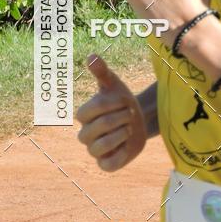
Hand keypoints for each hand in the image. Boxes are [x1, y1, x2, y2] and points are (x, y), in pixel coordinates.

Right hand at [76, 54, 146, 171]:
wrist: (137, 120)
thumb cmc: (122, 101)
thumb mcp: (114, 85)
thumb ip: (102, 72)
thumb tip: (91, 56)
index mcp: (84, 115)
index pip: (93, 109)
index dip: (114, 103)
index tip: (125, 101)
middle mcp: (85, 134)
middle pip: (100, 126)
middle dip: (121, 117)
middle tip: (130, 114)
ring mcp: (94, 150)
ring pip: (100, 147)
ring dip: (121, 134)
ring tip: (129, 128)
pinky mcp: (106, 164)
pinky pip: (108, 165)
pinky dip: (121, 154)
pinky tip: (128, 144)